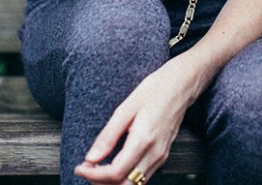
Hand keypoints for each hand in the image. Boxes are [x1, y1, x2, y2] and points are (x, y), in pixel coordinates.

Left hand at [74, 57, 201, 183]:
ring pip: (134, 184)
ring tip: (97, 168)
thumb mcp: (126, 108)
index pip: (116, 173)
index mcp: (143, 140)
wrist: (182, 85)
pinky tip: (113, 165)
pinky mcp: (162, 155)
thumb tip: (91, 157)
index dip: (94, 175)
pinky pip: (142, 176)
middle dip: (102, 183)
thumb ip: (108, 135)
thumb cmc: (155, 90)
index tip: (80, 166)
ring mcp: (161, 156)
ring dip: (113, 182)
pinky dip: (124, 177)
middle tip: (87, 169)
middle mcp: (154, 153)